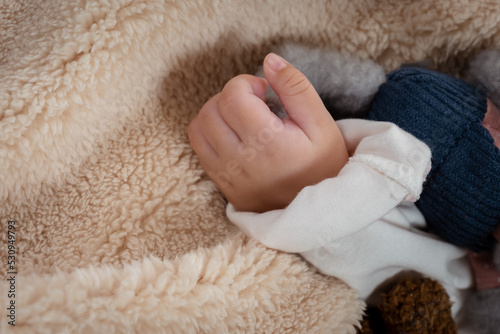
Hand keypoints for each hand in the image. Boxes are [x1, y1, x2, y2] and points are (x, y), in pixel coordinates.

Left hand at [188, 53, 348, 211]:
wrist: (319, 213)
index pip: (232, 96)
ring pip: (198, 128)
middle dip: (230, 96)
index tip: (265, 92)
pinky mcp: (223, 186)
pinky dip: (210, 134)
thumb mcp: (321, 124)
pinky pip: (199, 150)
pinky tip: (234, 136)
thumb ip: (296, 88)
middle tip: (254, 103)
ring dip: (216, 113)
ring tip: (241, 117)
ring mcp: (228, 176)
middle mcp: (241, 161)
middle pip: (211, 109)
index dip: (246, 83)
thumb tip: (269, 60)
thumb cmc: (323, 166)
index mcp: (268, 142)